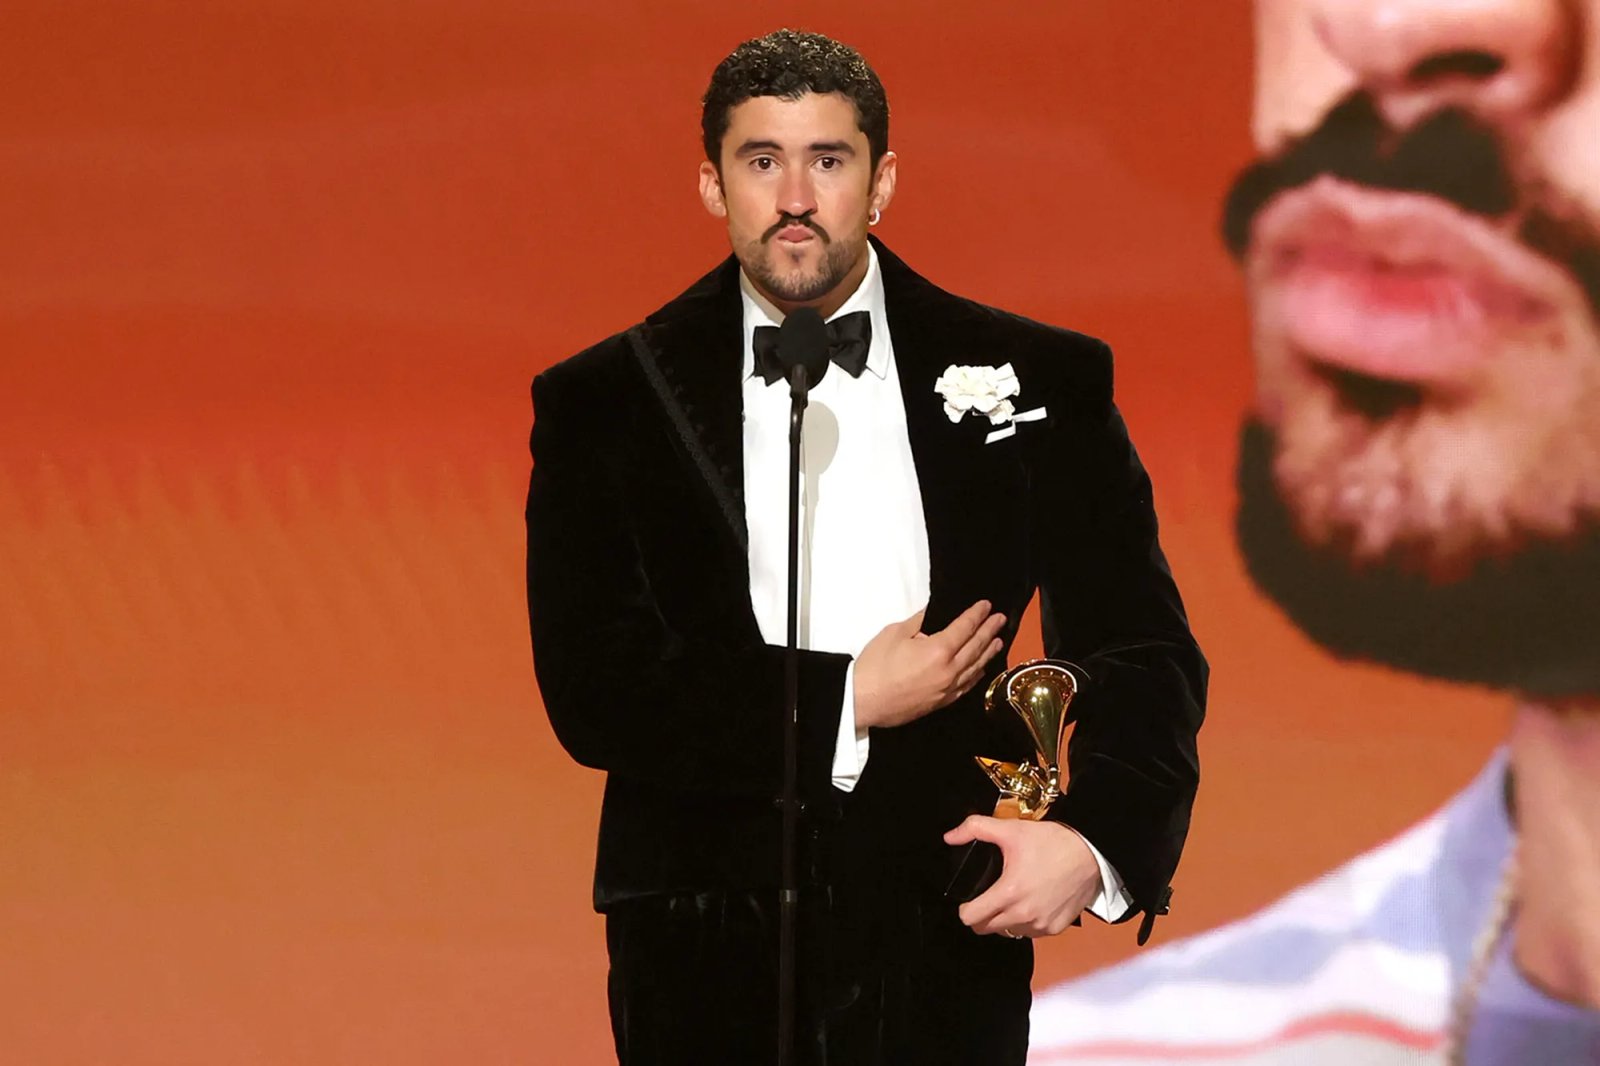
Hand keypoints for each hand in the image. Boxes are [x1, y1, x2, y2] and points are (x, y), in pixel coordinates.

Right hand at [852, 601, 1006, 730]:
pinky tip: (981, 668)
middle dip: (989, 631)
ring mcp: (947, 688)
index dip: (977, 615)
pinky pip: (966, 686)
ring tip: (998, 641)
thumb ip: (919, 622)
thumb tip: (933, 612)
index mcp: (938, 650)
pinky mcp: (942, 702)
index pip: (965, 628)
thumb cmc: (875, 665)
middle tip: (1000, 619)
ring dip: (988, 652)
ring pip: (975, 668)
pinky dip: (976, 674)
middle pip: (976, 647)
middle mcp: (949, 670)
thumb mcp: (895, 633)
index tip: (987, 605)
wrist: (862, 700)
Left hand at [943, 816, 1099, 937]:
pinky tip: (1030, 904)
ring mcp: (1041, 925)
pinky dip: (1026, 923)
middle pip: (985, 930)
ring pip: (1008, 933)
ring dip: (1004, 922)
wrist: (1091, 852)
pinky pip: (1030, 934)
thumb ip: (975, 829)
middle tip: (987, 898)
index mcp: (1009, 893)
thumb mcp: (1011, 829)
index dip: (964, 909)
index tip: (969, 900)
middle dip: (981, 916)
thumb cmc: (1053, 842)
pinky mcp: (1055, 928)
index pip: (971, 919)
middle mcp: (1024, 914)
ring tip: (1010, 900)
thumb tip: (949, 836)